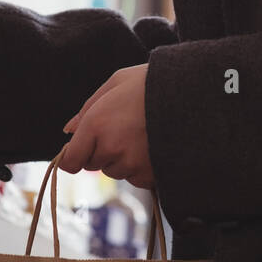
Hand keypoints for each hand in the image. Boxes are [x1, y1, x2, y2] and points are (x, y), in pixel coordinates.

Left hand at [58, 64, 153, 188]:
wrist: (192, 93)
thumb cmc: (151, 83)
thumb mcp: (116, 83)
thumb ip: (88, 108)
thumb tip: (69, 130)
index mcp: (96, 124)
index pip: (70, 161)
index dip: (72, 157)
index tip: (79, 151)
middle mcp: (110, 147)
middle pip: (93, 165)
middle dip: (102, 150)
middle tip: (124, 128)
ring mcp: (131, 164)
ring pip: (115, 171)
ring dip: (122, 159)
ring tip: (142, 134)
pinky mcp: (149, 175)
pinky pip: (135, 178)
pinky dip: (141, 167)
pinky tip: (152, 145)